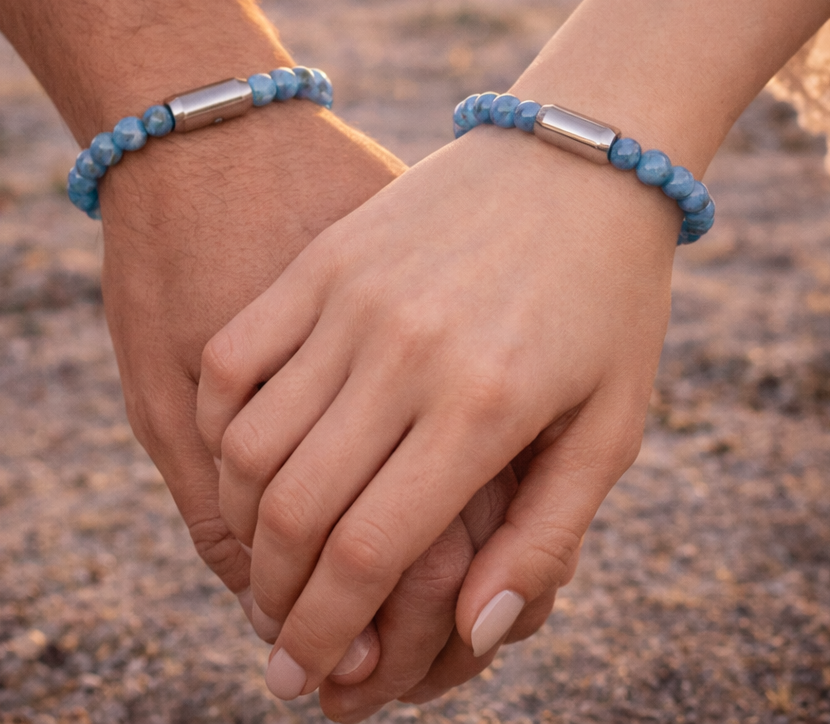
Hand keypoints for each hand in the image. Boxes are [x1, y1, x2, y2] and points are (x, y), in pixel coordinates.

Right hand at [195, 0, 829, 701]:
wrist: (578, 158)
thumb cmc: (608, 299)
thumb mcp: (610, 426)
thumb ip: (547, 537)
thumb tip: (478, 631)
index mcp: (484, 404)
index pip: (368, 552)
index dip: (327, 631)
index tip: (310, 673)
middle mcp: (404, 350)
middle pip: (293, 508)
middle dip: (275, 598)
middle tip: (279, 637)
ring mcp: (352, 295)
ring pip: (249, 439)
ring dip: (242, 520)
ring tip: (263, 556)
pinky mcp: (323, 257)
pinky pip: (235, 356)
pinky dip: (219, 422)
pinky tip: (244, 457)